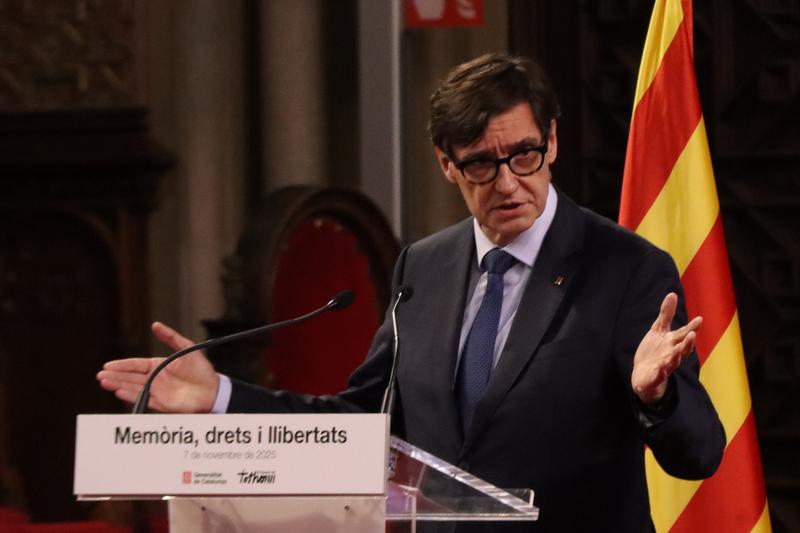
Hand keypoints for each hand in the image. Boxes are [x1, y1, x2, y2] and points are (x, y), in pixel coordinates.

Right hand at [96, 322, 219, 412]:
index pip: (136, 365)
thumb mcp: (187, 348)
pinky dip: (132, 396)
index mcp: (159, 366)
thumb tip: (155, 325)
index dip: (122, 365)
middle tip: (100, 376)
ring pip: (134, 388)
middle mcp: (155, 379)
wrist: (214, 389)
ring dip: (119, 386)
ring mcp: (157, 391)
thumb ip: (171, 337)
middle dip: (115, 376)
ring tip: (105, 383)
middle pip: (131, 377)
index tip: (107, 365)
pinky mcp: (162, 403)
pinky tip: (120, 392)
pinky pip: (144, 399)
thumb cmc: (201, 369)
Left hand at [631, 293, 701, 404]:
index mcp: (672, 343)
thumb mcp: (658, 330)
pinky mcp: (655, 376)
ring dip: (675, 357)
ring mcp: (664, 366)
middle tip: (692, 335)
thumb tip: (672, 294)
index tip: (699, 319)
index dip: (691, 327)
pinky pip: (658, 375)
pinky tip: (659, 368)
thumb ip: (666, 314)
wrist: (643, 375)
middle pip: (682, 349)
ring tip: (677, 353)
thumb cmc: (654, 351)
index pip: (684, 334)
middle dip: (687, 343)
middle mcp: (671, 354)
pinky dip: (659, 372)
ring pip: (672, 362)